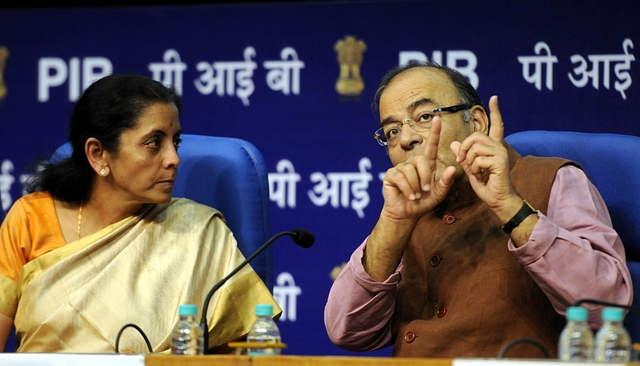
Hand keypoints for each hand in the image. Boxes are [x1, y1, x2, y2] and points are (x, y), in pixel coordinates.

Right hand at [381, 116, 455, 221]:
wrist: (407, 214)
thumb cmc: (423, 203)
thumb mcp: (438, 194)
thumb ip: (446, 183)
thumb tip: (453, 168)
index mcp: (426, 165)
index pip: (431, 146)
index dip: (434, 133)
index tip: (437, 118)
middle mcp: (413, 163)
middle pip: (421, 160)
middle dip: (425, 177)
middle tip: (425, 190)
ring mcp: (400, 168)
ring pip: (410, 170)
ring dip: (415, 186)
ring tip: (416, 195)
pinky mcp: (391, 175)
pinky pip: (401, 177)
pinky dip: (407, 189)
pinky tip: (409, 195)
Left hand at [450, 96, 519, 217]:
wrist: (498, 201)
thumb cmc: (487, 186)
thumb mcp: (471, 170)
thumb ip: (464, 156)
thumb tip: (453, 143)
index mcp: (494, 148)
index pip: (496, 125)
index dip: (495, 111)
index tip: (494, 97)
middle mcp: (499, 147)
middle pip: (475, 136)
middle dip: (464, 149)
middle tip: (462, 161)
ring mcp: (501, 153)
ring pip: (475, 148)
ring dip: (469, 162)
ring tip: (476, 172)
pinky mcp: (500, 161)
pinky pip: (477, 159)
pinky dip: (474, 170)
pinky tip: (481, 177)